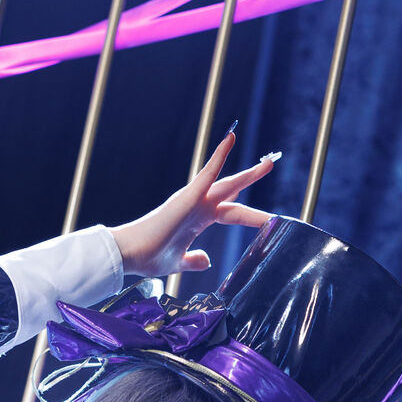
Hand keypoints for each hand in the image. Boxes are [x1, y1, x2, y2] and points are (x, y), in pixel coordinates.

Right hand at [110, 132, 276, 281]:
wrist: (131, 255)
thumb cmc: (149, 257)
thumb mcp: (178, 262)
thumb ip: (194, 260)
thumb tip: (207, 260)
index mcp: (198, 220)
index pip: (229, 212)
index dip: (249, 213)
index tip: (268, 216)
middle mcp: (198, 207)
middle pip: (233, 192)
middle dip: (252, 179)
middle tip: (270, 164)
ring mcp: (193, 200)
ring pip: (227, 182)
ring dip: (248, 173)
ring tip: (269, 162)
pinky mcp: (187, 196)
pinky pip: (207, 172)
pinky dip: (219, 156)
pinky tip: (230, 139)